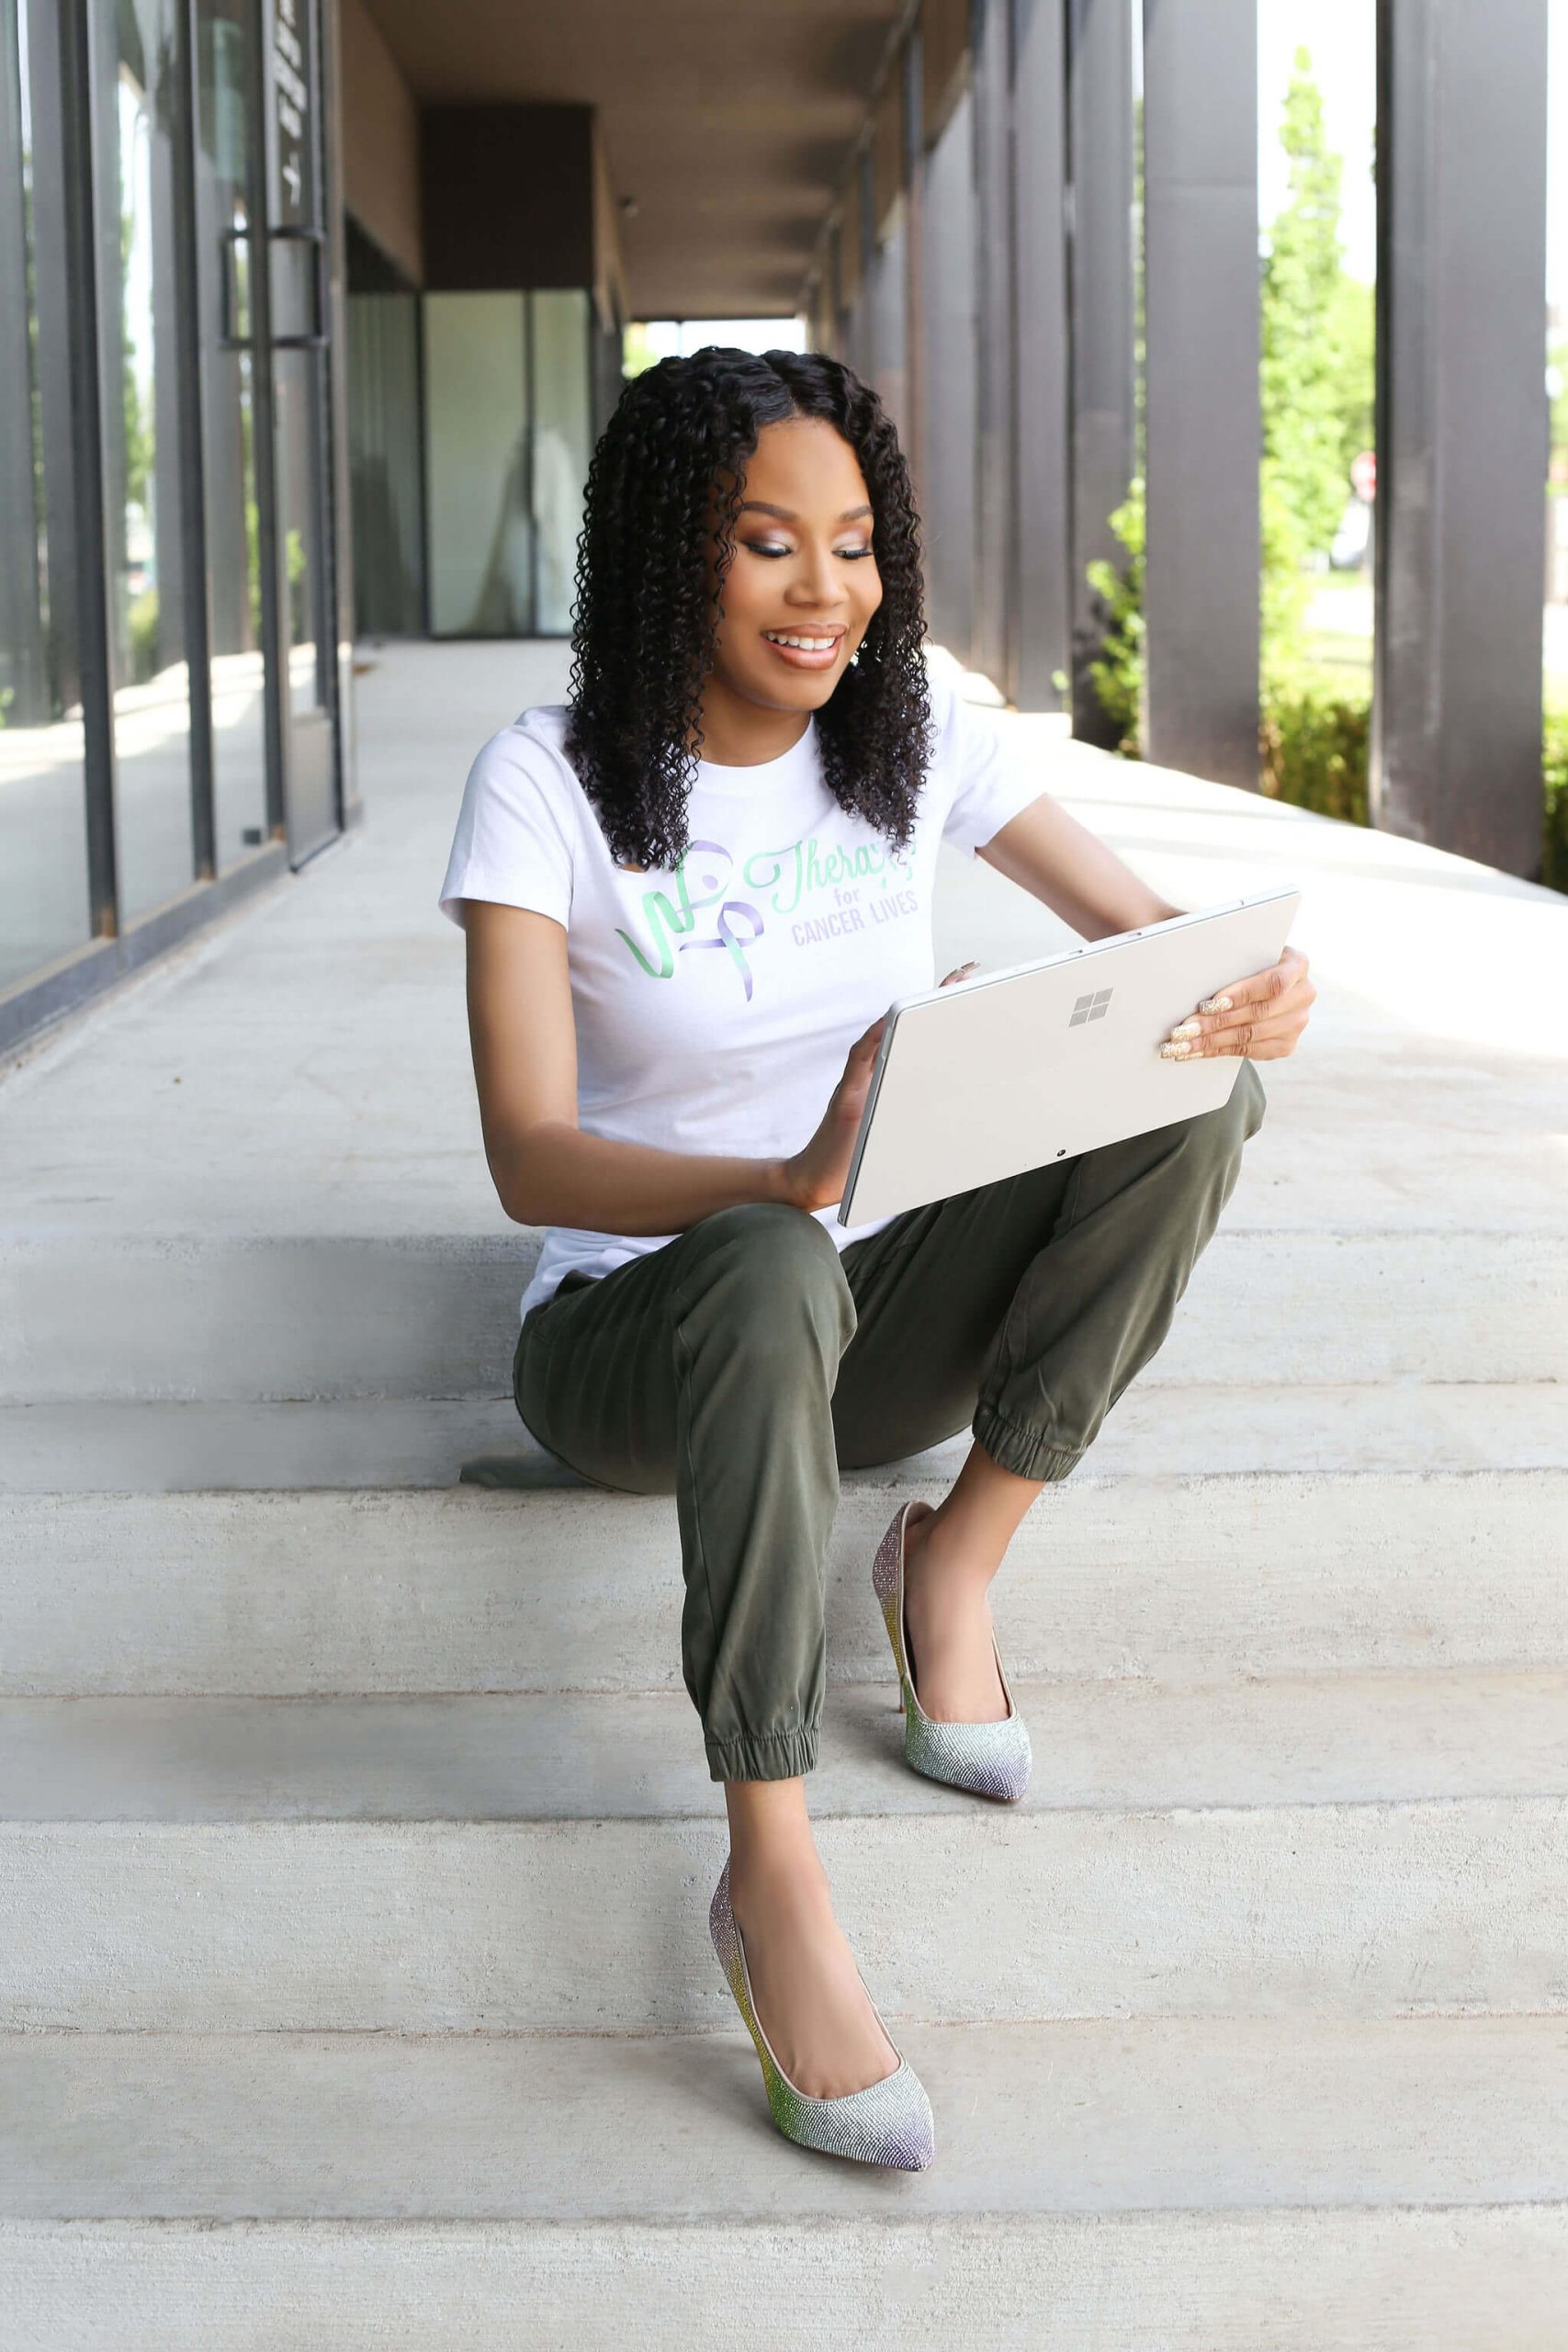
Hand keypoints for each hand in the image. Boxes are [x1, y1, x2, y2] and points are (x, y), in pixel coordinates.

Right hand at [780, 965, 976, 1213]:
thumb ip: (912, 1108)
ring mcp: (857, 1084)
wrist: (815, 1182)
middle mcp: (872, 1074)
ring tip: (938, 992)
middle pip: (904, 1028)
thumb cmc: (854, 1160)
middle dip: (935, 998)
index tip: (966, 985)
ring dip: (908, 1013)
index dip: (939, 1009)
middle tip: (965, 974)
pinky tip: (888, 1025)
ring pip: (884, 1039)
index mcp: (886, 1079)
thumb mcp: (892, 1130)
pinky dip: (872, 1042)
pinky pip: (858, 1062)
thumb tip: (954, 1102)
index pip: (916, 1036)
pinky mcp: (844, 1099)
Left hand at [1158, 943, 1314, 1061]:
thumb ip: (1229, 951)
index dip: (1240, 995)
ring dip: (1211, 1041)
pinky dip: (1218, 1051)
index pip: (1272, 982)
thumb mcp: (1245, 949)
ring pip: (1250, 1036)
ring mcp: (1298, 1022)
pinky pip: (1249, 1050)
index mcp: (1297, 964)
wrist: (1264, 984)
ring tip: (1182, 1044)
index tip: (1208, 1004)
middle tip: (1183, 1029)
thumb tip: (1187, 955)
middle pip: (1258, 1013)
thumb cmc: (1247, 960)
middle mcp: (1304, 994)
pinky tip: (1195, 1051)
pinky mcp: (1287, 1044)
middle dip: (1215, 1023)